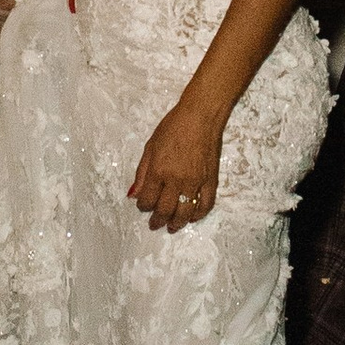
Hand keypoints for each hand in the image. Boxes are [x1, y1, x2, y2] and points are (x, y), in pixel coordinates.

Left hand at [131, 97, 225, 232]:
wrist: (201, 116)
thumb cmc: (173, 127)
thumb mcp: (150, 146)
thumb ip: (142, 173)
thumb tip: (134, 194)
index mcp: (158, 171)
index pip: (147, 199)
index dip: (143, 207)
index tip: (143, 207)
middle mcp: (176, 180)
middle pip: (165, 210)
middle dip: (157, 220)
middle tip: (154, 225)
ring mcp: (195, 182)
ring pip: (185, 211)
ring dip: (177, 223)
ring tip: (171, 227)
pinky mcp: (211, 180)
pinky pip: (205, 204)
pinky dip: (198, 214)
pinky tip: (192, 217)